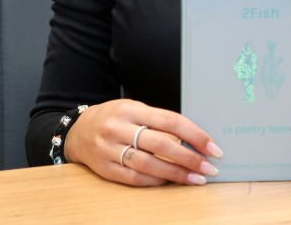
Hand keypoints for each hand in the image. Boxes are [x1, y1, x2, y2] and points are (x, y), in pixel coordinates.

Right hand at [64, 99, 222, 185]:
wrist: (77, 130)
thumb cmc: (115, 118)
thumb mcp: (134, 109)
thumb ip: (158, 121)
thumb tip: (192, 138)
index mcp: (132, 109)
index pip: (170, 121)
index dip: (194, 134)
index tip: (212, 146)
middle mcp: (119, 128)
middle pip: (161, 144)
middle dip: (189, 157)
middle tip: (209, 167)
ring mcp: (110, 149)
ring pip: (148, 164)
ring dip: (176, 173)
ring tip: (196, 178)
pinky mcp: (105, 169)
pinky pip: (134, 178)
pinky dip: (155, 180)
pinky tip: (171, 181)